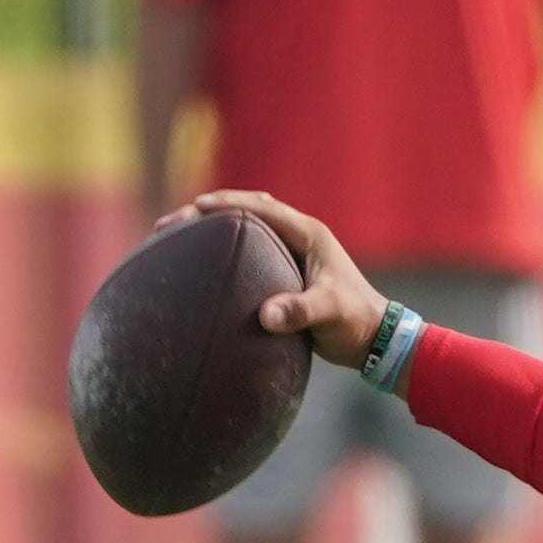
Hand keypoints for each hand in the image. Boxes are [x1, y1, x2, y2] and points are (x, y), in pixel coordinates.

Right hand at [181, 189, 391, 366]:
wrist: (372, 338)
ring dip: (211, 229)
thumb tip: (266, 316)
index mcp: (308, 233)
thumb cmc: (354, 322)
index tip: (196, 207)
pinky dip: (221, 250)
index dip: (228, 204)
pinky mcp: (283, 270)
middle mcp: (298, 236)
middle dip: (207, 212)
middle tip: (169, 225)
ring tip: (172, 238)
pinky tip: (196, 263)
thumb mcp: (329, 313)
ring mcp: (290, 252)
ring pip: (244, 229)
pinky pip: (246, 251)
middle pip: (246, 211)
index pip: (262, 208)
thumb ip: (300, 312)